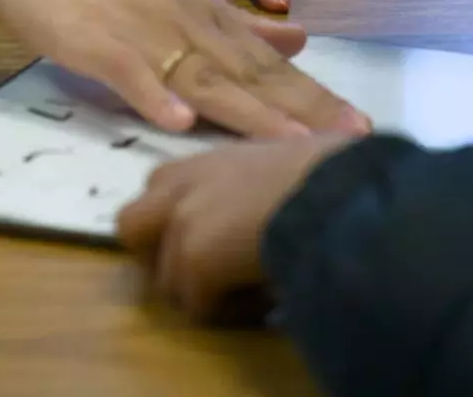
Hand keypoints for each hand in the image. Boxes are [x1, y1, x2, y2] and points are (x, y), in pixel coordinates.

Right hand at [0, 0, 369, 137]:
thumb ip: (231, 18)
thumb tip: (301, 37)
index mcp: (200, 8)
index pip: (266, 59)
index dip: (312, 94)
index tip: (360, 125)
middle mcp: (180, 16)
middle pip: (248, 71)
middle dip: (301, 110)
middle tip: (351, 143)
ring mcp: (137, 29)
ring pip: (200, 74)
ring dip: (247, 113)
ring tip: (291, 145)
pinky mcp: (91, 40)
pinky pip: (127, 73)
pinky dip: (154, 96)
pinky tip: (179, 122)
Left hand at [116, 134, 355, 318]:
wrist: (340, 189)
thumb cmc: (333, 170)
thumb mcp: (286, 162)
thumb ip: (257, 182)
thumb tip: (271, 206)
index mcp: (204, 160)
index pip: (162, 190)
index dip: (180, 220)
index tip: (219, 239)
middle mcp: (180, 185)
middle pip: (133, 227)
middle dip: (158, 254)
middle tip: (208, 272)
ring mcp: (180, 223)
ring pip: (166, 279)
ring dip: (202, 290)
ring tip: (251, 289)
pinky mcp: (193, 261)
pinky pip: (199, 308)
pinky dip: (231, 313)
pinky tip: (268, 301)